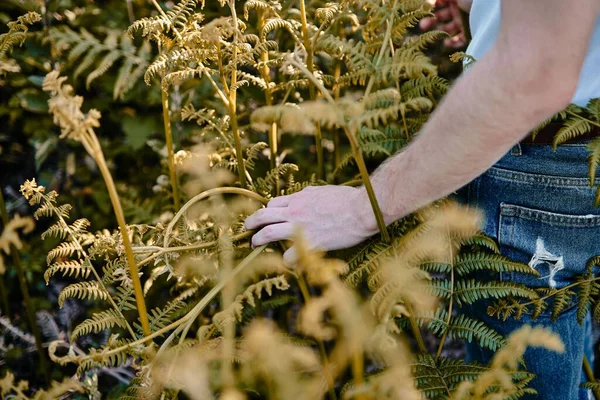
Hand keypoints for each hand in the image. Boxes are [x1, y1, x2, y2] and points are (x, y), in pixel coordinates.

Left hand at [244, 185, 378, 264]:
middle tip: (247, 229)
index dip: (267, 212)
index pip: (273, 204)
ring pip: (267, 234)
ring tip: (254, 245)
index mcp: (299, 198)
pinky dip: (286, 260)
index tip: (266, 219)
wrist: (361, 210)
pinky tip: (288, 263)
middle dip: (251, 223)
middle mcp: (294, 211)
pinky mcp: (308, 243)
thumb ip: (309, 195)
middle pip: (263, 216)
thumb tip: (303, 196)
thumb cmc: (348, 199)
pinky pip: (288, 255)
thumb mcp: (323, 191)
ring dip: (257, 241)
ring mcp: (299, 227)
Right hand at [420, 0, 471, 47]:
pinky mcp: (472, 32)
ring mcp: (465, 22)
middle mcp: (460, 9)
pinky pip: (460, 40)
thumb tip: (426, 1)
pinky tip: (447, 42)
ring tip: (434, 36)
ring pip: (449, 29)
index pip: (440, 3)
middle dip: (431, 21)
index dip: (431, 8)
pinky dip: (453, 43)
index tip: (424, 11)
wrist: (492, 9)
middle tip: (422, 26)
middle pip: (442, 17)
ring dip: (440, 33)